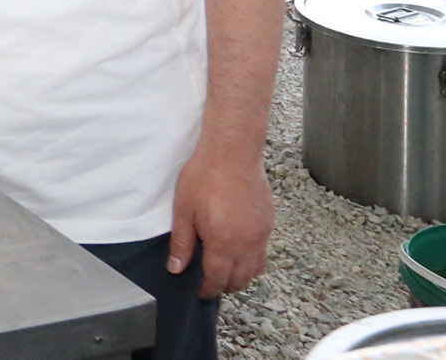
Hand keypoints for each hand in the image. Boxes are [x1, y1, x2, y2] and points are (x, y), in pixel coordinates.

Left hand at [169, 141, 273, 297]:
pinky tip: (238, 252)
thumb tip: (176, 269)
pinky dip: (252, 261)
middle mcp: (247, 243)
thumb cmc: (204, 176)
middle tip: (209, 283)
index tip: (199, 292)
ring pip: (256, 269)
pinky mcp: (269, 224)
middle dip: (224, 286)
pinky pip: (264, 253)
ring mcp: (262, 235)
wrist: (233, 152)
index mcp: (223, 242)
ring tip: (225, 272)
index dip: (207, 290)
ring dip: (241, 277)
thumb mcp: (183, 210)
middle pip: (240, 279)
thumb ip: (181, 243)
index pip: (217, 279)